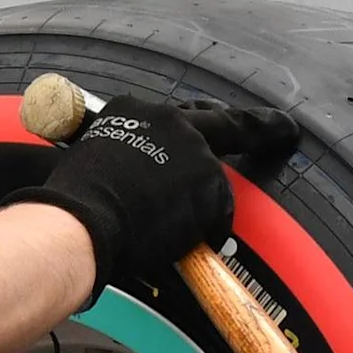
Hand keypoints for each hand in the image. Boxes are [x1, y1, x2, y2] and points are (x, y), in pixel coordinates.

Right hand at [6, 95, 298, 300]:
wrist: (80, 223)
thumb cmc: (73, 201)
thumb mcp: (95, 160)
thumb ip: (128, 157)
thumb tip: (138, 180)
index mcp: (134, 110)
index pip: (179, 110)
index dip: (208, 116)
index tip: (231, 110)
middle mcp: (169, 120)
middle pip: (220, 123)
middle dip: (254, 127)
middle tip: (279, 129)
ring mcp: (193, 149)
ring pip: (213, 178)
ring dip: (203, 202)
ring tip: (175, 229)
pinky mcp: (210, 183)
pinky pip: (216, 213)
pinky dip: (206, 230)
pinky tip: (182, 243)